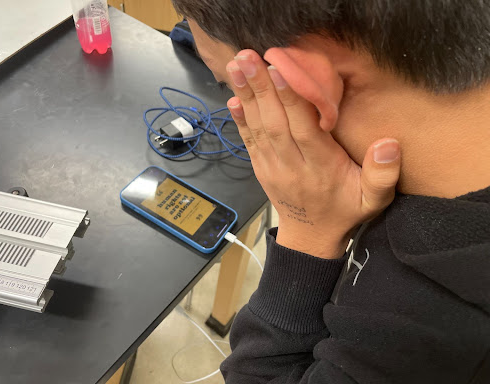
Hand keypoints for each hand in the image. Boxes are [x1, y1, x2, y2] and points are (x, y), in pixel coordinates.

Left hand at [226, 50, 400, 258]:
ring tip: (236, 66)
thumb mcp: (373, 201)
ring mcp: (272, 167)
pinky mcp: (261, 168)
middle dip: (261, 89)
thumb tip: (389, 144)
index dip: (291, 101)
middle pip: (274, 124)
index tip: (281, 71)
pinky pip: (249, 142)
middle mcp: (291, 166)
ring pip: (258, 128)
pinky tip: (232, 98)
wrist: (310, 237)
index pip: (303, 131)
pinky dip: (240, 120)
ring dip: (246, 96)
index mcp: (320, 169)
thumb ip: (382, 175)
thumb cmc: (344, 212)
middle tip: (248, 57)